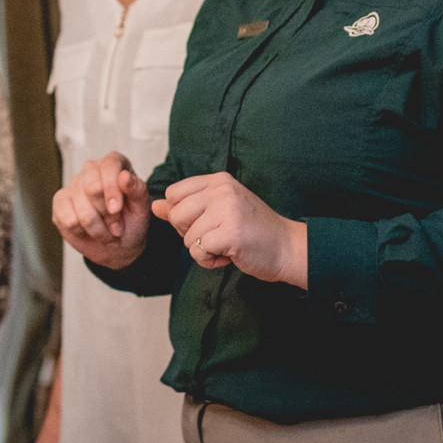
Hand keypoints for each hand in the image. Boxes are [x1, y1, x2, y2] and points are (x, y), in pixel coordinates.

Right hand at [53, 153, 153, 269]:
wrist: (119, 244)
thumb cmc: (132, 221)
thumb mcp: (142, 207)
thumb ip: (137, 190)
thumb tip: (125, 176)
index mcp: (114, 163)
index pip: (109, 166)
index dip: (111, 189)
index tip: (116, 209)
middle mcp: (91, 169)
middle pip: (92, 187)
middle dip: (107, 215)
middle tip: (117, 228)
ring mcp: (73, 184)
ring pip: (81, 208)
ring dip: (98, 229)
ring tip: (107, 234)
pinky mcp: (60, 201)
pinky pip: (68, 219)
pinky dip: (83, 232)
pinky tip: (90, 232)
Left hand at [156, 172, 308, 286]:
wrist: (287, 247)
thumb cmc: (253, 231)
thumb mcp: (218, 212)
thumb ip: (185, 208)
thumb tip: (155, 206)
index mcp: (218, 181)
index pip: (173, 194)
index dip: (181, 215)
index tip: (205, 222)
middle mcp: (222, 190)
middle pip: (176, 215)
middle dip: (189, 234)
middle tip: (216, 236)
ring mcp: (227, 209)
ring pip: (186, 237)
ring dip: (202, 250)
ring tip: (226, 245)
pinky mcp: (230, 232)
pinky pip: (198, 252)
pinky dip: (209, 261)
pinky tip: (229, 256)